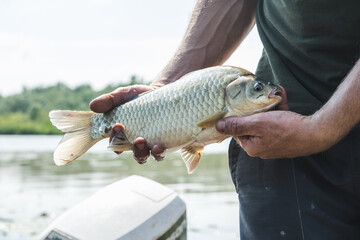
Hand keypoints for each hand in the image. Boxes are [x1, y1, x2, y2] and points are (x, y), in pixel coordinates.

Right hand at [90, 85, 165, 162]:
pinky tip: (160, 146)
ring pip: (146, 156)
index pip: (115, 143)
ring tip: (152, 146)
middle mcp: (135, 144)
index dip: (115, 140)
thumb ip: (109, 100)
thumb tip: (93, 106)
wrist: (160, 92)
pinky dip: (160, 153)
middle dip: (134, 150)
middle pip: (133, 154)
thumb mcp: (123, 95)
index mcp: (122, 135)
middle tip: (138, 139)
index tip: (117, 126)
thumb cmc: (138, 96)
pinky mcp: (164, 143)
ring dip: (146, 153)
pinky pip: (161, 153)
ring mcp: (150, 145)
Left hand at [215, 87, 329, 158]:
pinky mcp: (285, 137)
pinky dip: (278, 109)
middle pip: (251, 125)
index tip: (240, 103)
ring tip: (273, 93)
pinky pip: (277, 121)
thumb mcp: (257, 124)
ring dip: (268, 107)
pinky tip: (281, 95)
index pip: (237, 130)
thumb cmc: (285, 129)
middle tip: (258, 97)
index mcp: (251, 147)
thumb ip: (237, 125)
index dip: (238, 116)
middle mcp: (261, 147)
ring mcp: (273, 143)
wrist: (316, 133)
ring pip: (265, 121)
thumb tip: (218, 126)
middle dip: (256, 110)